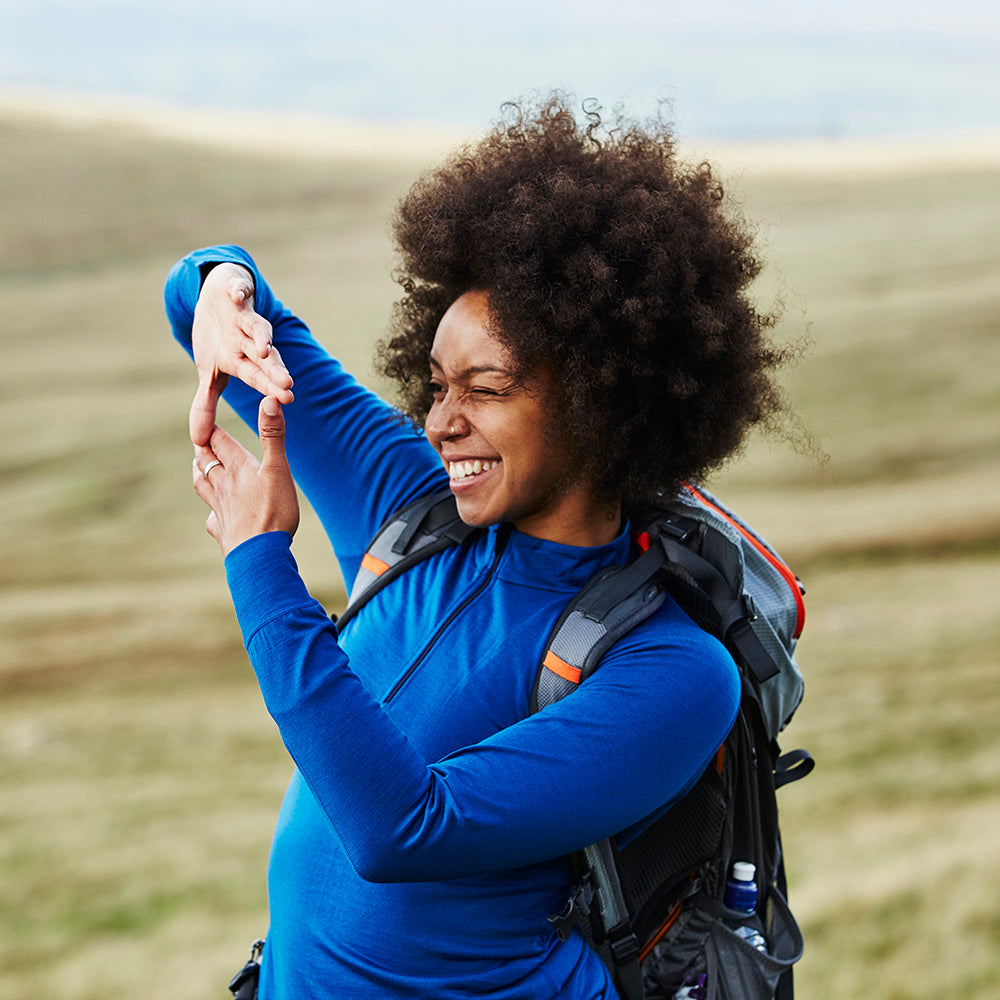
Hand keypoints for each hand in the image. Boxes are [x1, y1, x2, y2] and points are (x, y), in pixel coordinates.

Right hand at [190, 263, 293, 446]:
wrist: (217, 296)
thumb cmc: (218, 339)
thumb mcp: (209, 372)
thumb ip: (206, 405)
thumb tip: (197, 441)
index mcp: (244, 361)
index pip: (260, 378)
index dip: (272, 389)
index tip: (287, 401)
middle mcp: (249, 341)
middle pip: (265, 356)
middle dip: (275, 369)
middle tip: (288, 383)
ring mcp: (243, 316)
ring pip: (257, 326)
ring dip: (261, 335)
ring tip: (265, 346)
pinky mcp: (235, 292)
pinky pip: (237, 290)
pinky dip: (237, 291)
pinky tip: (237, 293)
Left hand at [193, 396, 299, 555]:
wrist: (260, 555)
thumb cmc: (272, 511)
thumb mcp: (278, 469)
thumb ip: (273, 435)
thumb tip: (270, 399)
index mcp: (238, 468)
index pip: (219, 441)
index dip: (213, 428)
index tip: (207, 417)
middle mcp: (224, 486)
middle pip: (206, 461)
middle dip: (202, 448)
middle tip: (200, 439)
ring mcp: (220, 509)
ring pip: (203, 486)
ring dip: (200, 473)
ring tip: (199, 467)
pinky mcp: (223, 531)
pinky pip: (213, 520)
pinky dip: (212, 514)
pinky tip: (215, 516)